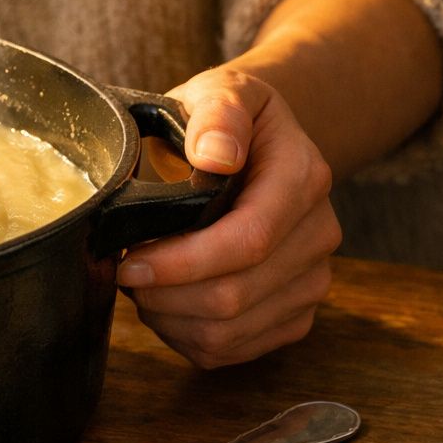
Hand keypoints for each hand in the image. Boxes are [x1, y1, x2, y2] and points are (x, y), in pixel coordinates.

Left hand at [117, 68, 342, 367]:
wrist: (257, 141)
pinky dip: (186, 336)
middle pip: (235, 296)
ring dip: (169, 318)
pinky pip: (234, 350)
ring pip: (230, 331)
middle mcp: (318, 234)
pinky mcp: (294, 313)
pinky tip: (166, 305)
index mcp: (302, 177)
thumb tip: (216, 155)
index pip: (247, 242)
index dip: (182, 263)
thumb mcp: (220, 92)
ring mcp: (311, 279)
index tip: (128, 263)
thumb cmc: (224, 121)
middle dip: (164, 294)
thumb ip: (218, 116)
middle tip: (123, 272)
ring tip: (142, 286)